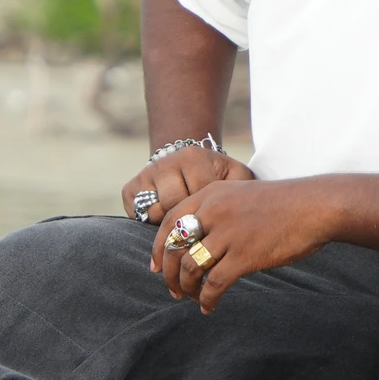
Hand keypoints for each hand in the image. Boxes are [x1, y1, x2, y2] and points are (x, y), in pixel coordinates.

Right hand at [122, 142, 253, 226]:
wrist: (185, 163)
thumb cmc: (216, 176)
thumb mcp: (234, 175)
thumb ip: (244, 186)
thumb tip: (248, 208)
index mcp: (193, 157)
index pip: (198, 193)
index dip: (207, 211)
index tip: (214, 213)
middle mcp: (166, 162)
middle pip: (175, 205)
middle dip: (188, 219)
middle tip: (197, 222)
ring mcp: (146, 174)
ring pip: (157, 212)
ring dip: (170, 221)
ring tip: (182, 221)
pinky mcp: (129, 188)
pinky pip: (138, 214)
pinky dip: (151, 221)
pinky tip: (164, 218)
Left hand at [151, 176, 342, 314]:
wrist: (313, 206)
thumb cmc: (282, 203)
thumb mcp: (240, 194)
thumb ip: (216, 209)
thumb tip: (196, 239)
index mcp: (210, 194)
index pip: (169, 221)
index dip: (158, 247)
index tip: (156, 266)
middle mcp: (213, 211)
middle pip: (173, 246)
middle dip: (168, 273)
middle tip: (173, 289)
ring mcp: (228, 233)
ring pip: (190, 267)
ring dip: (187, 288)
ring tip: (193, 298)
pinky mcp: (243, 255)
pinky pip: (213, 284)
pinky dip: (207, 299)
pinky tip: (210, 307)